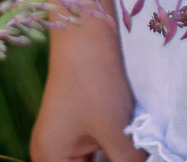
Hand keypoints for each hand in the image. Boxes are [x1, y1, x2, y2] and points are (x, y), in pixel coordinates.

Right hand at [33, 34, 145, 161]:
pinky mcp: (78, 129)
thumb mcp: (115, 130)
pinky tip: (133, 148)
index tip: (129, 161)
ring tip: (137, 151)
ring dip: (116, 158)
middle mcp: (51, 154)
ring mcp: (64, 142)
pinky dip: (114, 153)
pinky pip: (96, 153)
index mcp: (49, 159)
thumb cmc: (94, 81)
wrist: (86, 36)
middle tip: (137, 155)